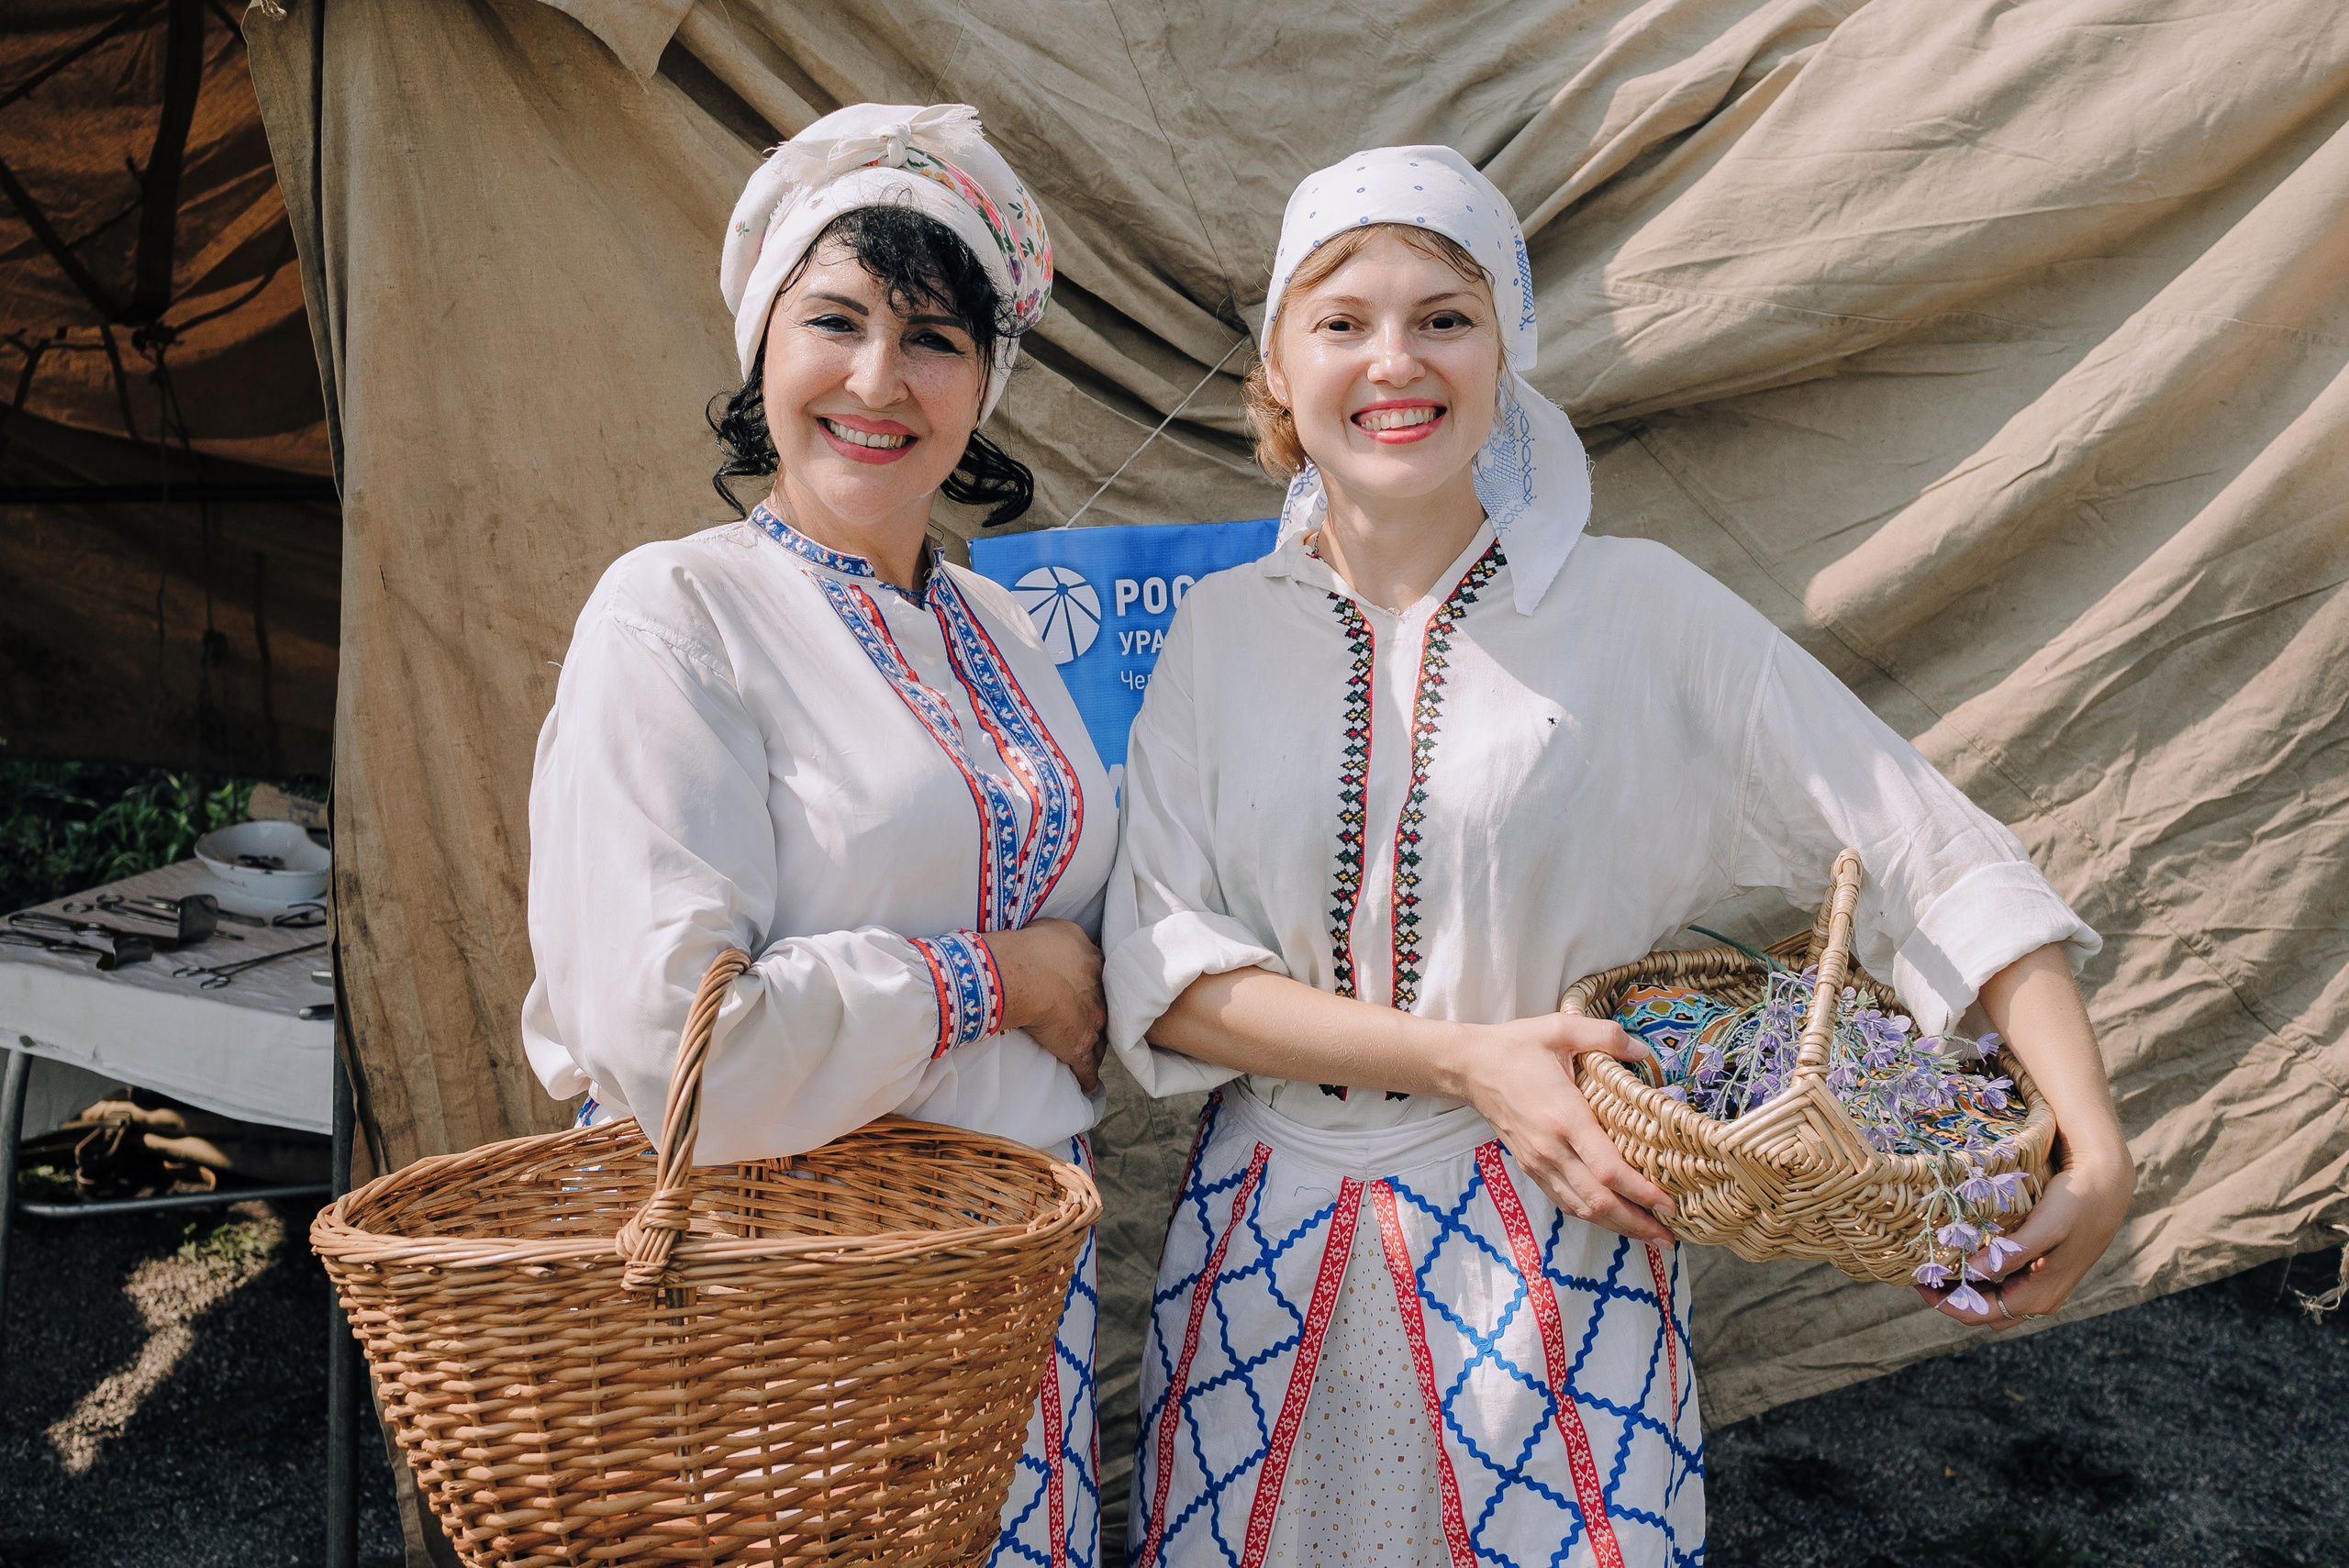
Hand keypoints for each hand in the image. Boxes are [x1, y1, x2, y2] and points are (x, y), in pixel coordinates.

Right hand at [983, 919, 1105, 1091]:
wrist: (1023, 974)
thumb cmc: (1032, 947)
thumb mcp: (1055, 929)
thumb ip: (1063, 939)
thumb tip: (1058, 943)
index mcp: (1093, 963)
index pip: (1099, 979)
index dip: (1092, 987)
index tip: (1085, 991)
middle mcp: (1099, 994)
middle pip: (1105, 1009)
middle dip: (1099, 1016)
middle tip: (1090, 1022)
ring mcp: (1092, 1023)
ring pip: (1101, 1040)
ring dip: (1096, 1046)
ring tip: (1092, 1053)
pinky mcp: (1079, 1048)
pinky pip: (1087, 1069)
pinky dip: (1087, 1077)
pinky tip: (1087, 1085)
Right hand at [1453, 1013, 1678, 1243]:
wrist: (1471, 1067)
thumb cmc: (1517, 1047)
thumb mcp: (1561, 1029)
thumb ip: (1607, 1036)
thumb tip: (1646, 1051)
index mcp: (1565, 1116)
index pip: (1607, 1169)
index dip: (1641, 1193)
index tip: (1669, 1203)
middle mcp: (1551, 1148)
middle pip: (1599, 1201)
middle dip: (1637, 1222)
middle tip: (1670, 1237)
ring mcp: (1539, 1162)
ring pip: (1582, 1208)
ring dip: (1618, 1226)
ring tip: (1650, 1236)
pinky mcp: (1531, 1167)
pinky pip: (1565, 1201)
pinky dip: (1592, 1216)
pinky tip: (1613, 1219)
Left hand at [1915, 1153, 2132, 1329]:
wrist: (2106, 1187)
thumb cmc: (2076, 1204)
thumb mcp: (2046, 1227)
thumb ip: (2012, 1253)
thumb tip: (1973, 1273)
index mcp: (2038, 1297)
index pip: (1977, 1313)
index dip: (1944, 1302)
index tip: (1917, 1279)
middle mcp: (2039, 1299)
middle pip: (1981, 1311)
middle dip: (1950, 1296)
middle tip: (1922, 1269)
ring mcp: (2040, 1286)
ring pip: (1991, 1299)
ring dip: (1963, 1286)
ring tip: (1937, 1261)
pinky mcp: (2040, 1270)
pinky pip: (2002, 1283)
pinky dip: (1979, 1274)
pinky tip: (1963, 1252)